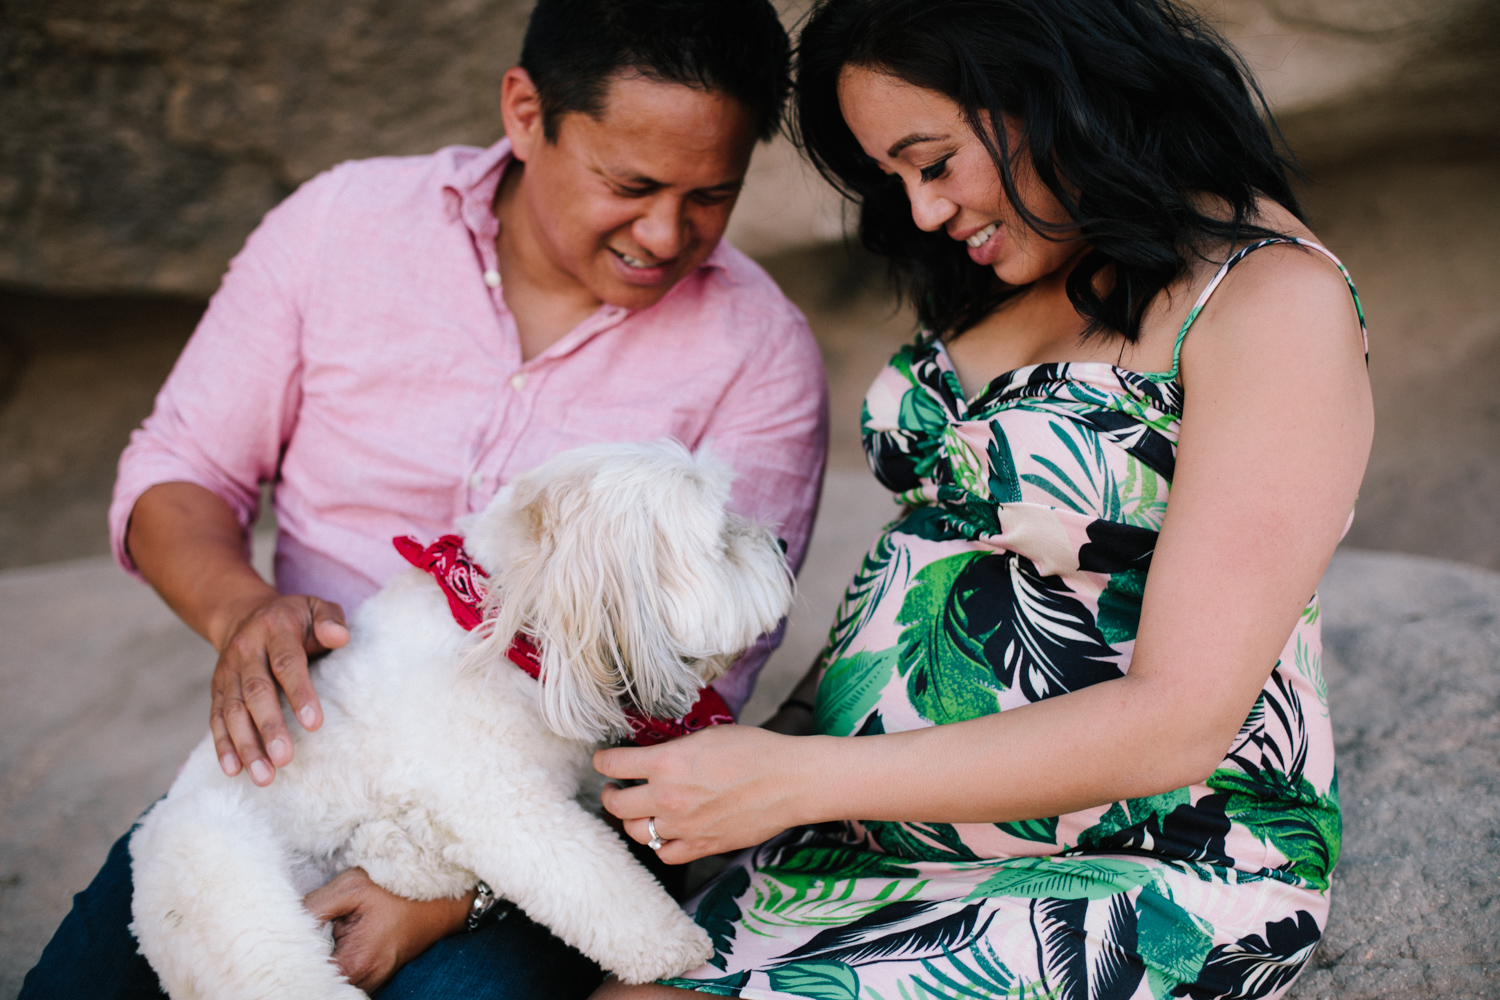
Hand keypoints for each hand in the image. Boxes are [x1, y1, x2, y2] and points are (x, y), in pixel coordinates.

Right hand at [210, 593, 348, 783]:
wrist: (243, 615)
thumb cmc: (294, 618)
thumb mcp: (314, 607)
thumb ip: (330, 619)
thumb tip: (340, 637)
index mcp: (274, 630)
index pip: (287, 664)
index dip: (300, 693)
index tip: (314, 724)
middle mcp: (246, 652)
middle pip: (256, 692)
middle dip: (269, 727)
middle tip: (284, 758)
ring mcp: (228, 673)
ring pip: (233, 711)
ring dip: (246, 745)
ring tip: (263, 775)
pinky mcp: (217, 690)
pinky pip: (216, 719)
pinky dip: (223, 745)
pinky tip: (234, 770)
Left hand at [302, 868, 470, 993]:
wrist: (440, 899)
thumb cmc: (398, 891)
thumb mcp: (352, 887)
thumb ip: (315, 906)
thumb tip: (289, 920)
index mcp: (354, 964)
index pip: (308, 973)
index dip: (296, 954)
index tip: (294, 935)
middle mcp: (363, 981)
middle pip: (320, 980)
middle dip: (309, 958)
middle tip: (314, 931)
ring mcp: (372, 981)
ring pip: (333, 980)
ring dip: (325, 961)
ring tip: (330, 934)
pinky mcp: (375, 976)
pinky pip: (346, 977)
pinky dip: (338, 963)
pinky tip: (341, 941)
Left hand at [594, 725, 812, 863]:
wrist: (788, 782)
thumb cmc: (753, 750)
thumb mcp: (706, 735)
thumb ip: (673, 749)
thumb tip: (653, 754)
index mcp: (666, 763)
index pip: (613, 765)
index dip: (603, 761)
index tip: (603, 760)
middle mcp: (667, 798)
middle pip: (616, 804)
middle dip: (610, 794)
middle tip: (615, 789)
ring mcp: (683, 827)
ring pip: (636, 832)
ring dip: (633, 820)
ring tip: (639, 811)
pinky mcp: (701, 846)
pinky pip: (664, 853)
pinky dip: (659, 843)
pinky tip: (665, 831)